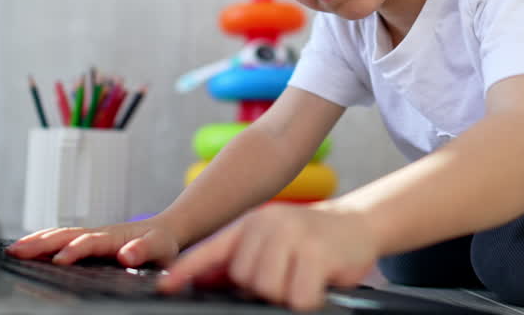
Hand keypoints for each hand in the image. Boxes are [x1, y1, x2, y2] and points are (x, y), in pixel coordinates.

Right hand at [4, 217, 180, 267]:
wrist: (163, 230)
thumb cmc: (161, 244)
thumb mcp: (160, 249)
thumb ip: (144, 251)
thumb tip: (126, 255)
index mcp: (114, 237)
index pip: (90, 242)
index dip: (75, 250)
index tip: (60, 260)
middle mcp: (98, 233)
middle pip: (65, 234)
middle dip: (41, 242)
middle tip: (17, 251)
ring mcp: (89, 235)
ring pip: (58, 234)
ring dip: (35, 240)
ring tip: (12, 249)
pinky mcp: (85, 239)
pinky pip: (60, 237)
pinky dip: (40, 240)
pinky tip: (26, 247)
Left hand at [157, 203, 377, 311]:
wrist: (357, 223)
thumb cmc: (311, 240)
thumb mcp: (272, 243)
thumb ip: (241, 259)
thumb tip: (205, 279)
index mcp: (251, 224)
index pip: (212, 249)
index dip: (187, 270)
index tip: (166, 286)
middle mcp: (269, 224)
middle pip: (243, 277)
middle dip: (261, 288)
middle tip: (287, 277)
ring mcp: (293, 236)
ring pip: (268, 289)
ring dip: (286, 294)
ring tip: (302, 279)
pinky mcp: (317, 253)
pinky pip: (298, 297)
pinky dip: (307, 300)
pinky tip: (317, 284)